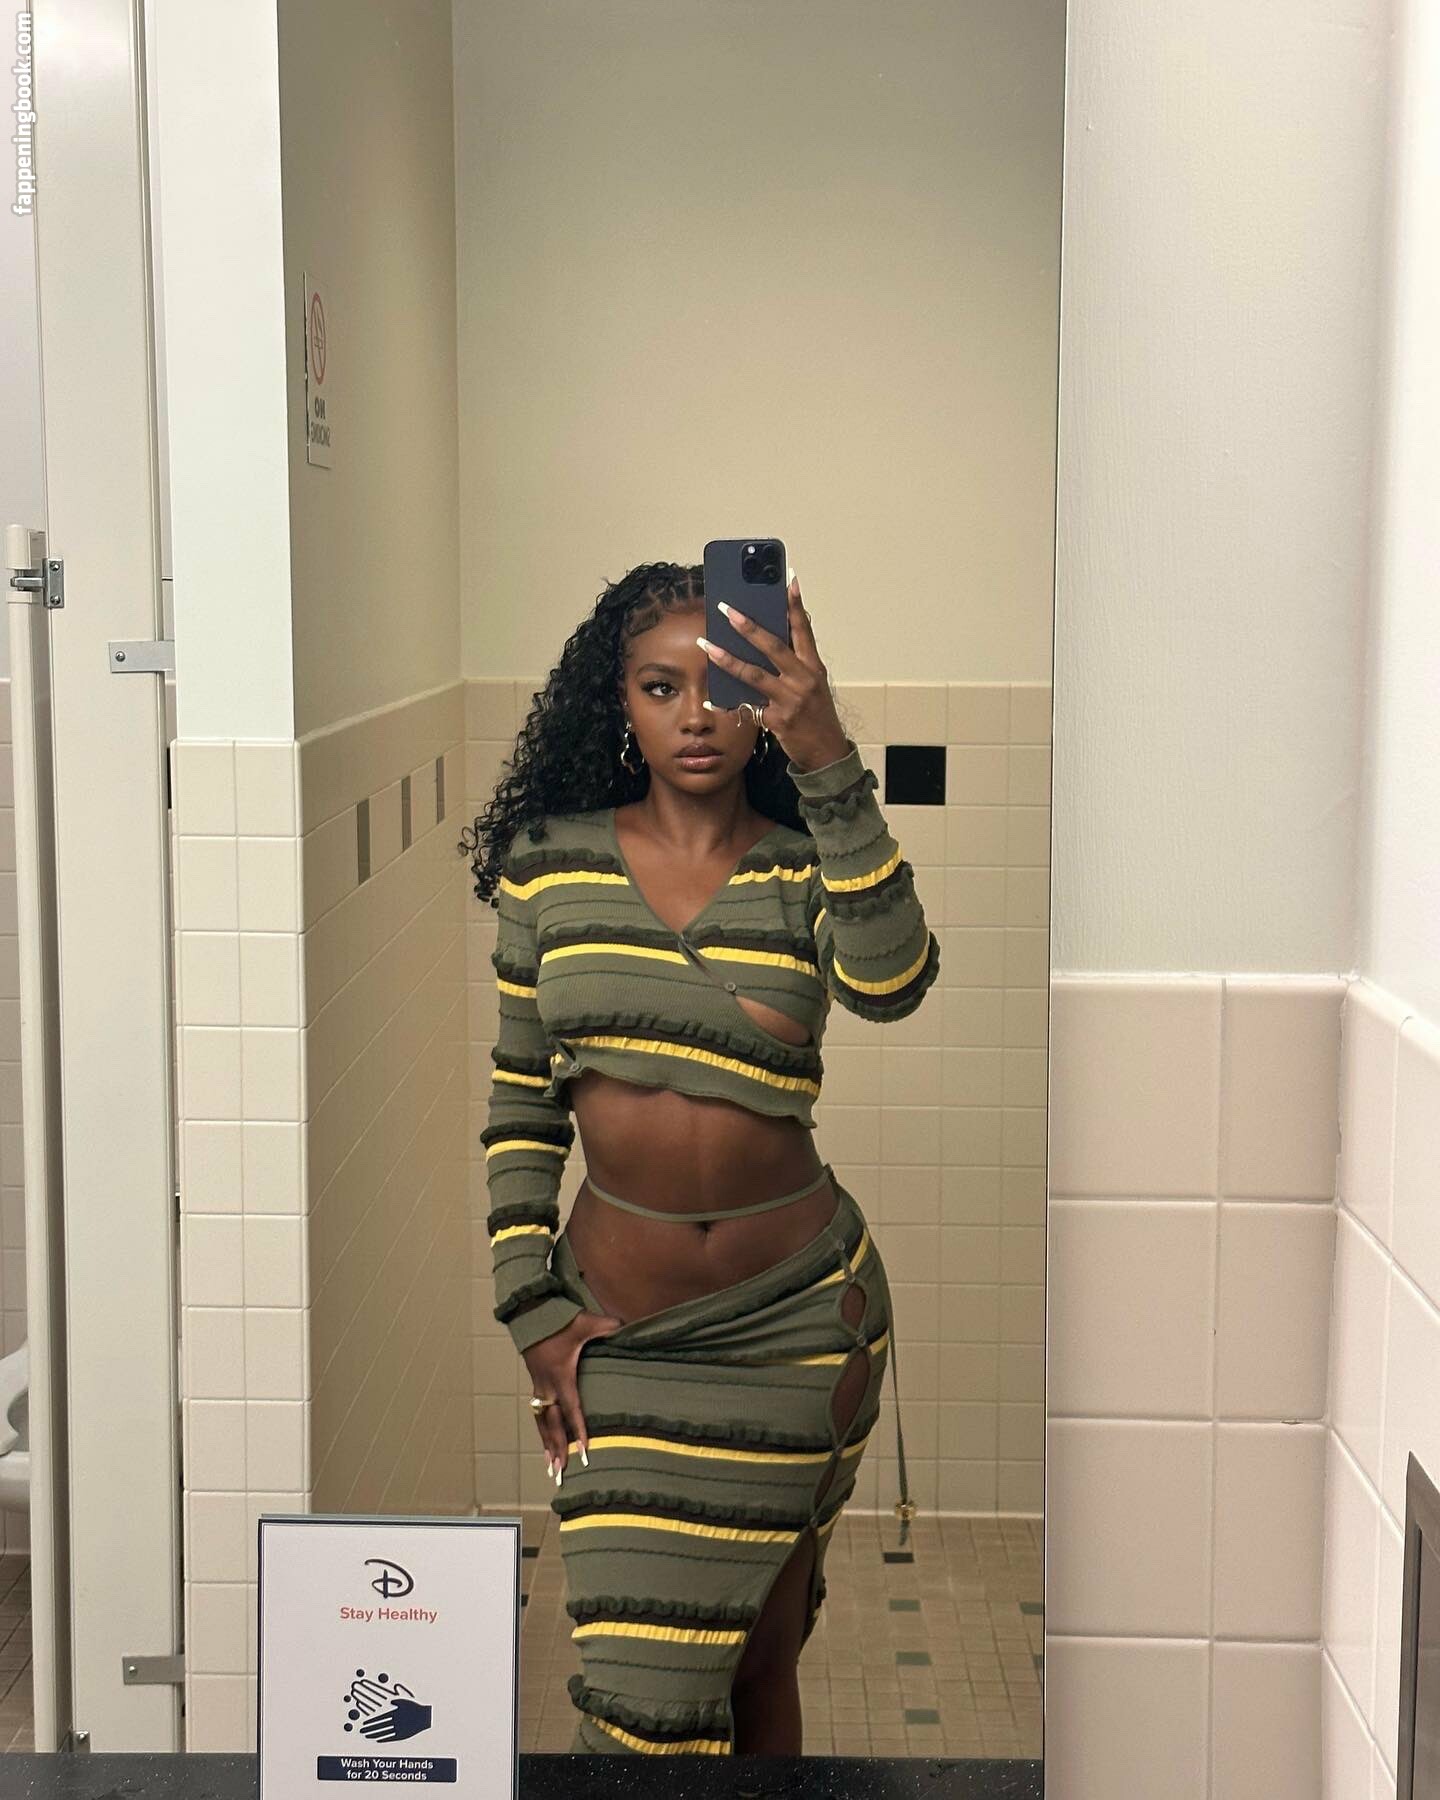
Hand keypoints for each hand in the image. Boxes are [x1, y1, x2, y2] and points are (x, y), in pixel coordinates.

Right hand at [522, 1308, 622, 1482]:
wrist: (531, 1316)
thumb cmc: (560, 1322)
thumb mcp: (586, 1323)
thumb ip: (608, 1326)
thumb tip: (627, 1327)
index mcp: (562, 1377)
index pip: (573, 1410)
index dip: (579, 1433)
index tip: (584, 1454)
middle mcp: (549, 1388)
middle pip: (554, 1425)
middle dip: (558, 1449)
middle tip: (560, 1473)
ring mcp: (540, 1387)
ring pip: (543, 1423)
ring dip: (547, 1446)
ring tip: (550, 1468)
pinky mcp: (536, 1384)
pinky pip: (538, 1414)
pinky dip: (541, 1432)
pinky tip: (544, 1443)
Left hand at [698, 571, 851, 772]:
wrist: (827, 754)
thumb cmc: (817, 715)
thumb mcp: (814, 684)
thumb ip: (797, 660)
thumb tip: (779, 633)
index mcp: (814, 667)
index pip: (804, 630)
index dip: (795, 604)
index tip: (787, 579)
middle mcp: (803, 680)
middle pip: (773, 647)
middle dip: (748, 626)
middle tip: (727, 609)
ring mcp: (790, 701)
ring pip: (753, 674)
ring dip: (726, 658)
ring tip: (706, 644)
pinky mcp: (777, 721)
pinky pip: (745, 707)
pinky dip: (725, 704)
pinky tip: (708, 701)